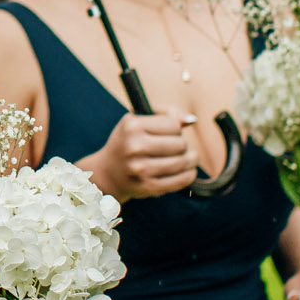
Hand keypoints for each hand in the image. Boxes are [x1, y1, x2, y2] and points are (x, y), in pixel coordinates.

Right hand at [82, 112, 198, 200]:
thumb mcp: (137, 120)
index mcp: (132, 126)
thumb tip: (192, 120)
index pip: (174, 124)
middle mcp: (134, 147)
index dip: (175, 128)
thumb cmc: (128, 141)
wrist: (108, 172)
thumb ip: (165, 113)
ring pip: (183, 162)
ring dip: (191, 160)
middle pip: (180, 144)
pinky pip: (181, 180)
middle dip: (182, 145)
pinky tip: (187, 170)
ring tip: (188, 158)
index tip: (168, 133)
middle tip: (176, 147)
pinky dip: (189, 174)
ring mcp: (141, 168)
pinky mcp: (148, 186)